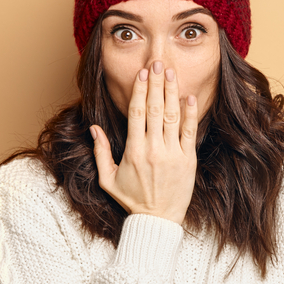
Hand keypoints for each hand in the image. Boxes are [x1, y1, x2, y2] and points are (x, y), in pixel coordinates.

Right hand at [90, 62, 198, 224]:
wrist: (158, 220)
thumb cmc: (132, 199)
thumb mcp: (108, 179)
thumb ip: (100, 152)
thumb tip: (93, 128)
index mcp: (133, 151)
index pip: (136, 113)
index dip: (139, 91)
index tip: (142, 74)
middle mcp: (153, 149)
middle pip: (154, 109)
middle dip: (156, 84)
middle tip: (157, 63)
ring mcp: (173, 154)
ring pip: (172, 117)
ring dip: (171, 93)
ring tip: (171, 73)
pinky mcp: (188, 160)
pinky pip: (189, 133)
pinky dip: (190, 114)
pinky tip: (189, 97)